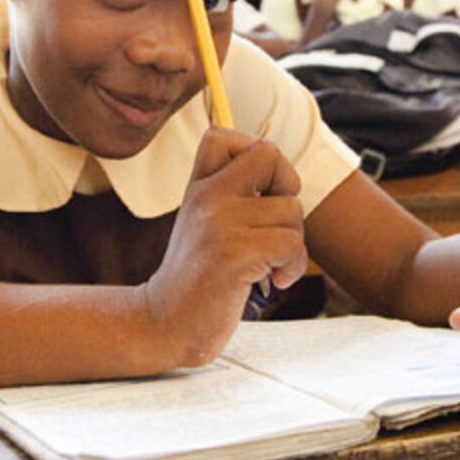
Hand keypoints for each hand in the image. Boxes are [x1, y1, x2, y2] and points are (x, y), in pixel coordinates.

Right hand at [141, 129, 305, 368]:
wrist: (165, 324)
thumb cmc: (197, 278)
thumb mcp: (205, 225)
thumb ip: (232, 197)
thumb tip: (287, 180)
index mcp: (197, 188)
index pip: (222, 136)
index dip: (254, 153)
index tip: (258, 190)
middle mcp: (205, 197)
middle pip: (268, 154)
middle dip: (287, 186)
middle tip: (275, 222)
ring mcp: (218, 224)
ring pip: (291, 210)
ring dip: (294, 243)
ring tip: (270, 265)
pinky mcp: (233, 254)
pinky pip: (291, 244)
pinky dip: (292, 267)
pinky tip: (273, 281)